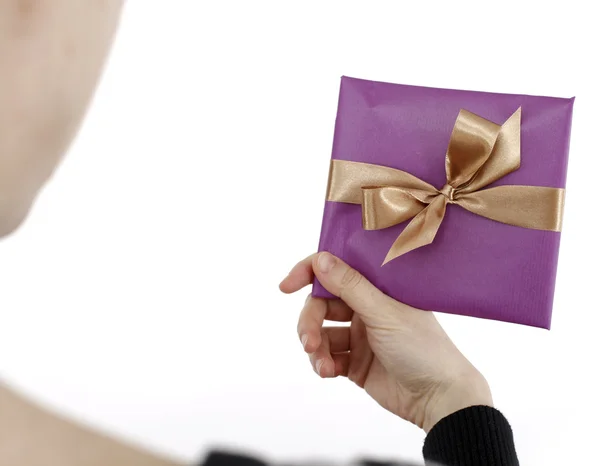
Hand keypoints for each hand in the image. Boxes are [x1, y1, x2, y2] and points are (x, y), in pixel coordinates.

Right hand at [279, 252, 492, 431]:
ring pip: (320, 333)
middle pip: (320, 305)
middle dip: (309, 322)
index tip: (286, 286)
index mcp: (376, 289)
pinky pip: (327, 357)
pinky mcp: (354, 363)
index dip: (309, 274)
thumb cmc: (422, 348)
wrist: (439, 398)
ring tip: (322, 365)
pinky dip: (322, 363)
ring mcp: (359, 336)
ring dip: (315, 348)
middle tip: (309, 342)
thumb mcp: (383, 313)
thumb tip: (320, 259)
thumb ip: (350, 286)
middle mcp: (366, 309)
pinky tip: (329, 371)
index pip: (336, 271)